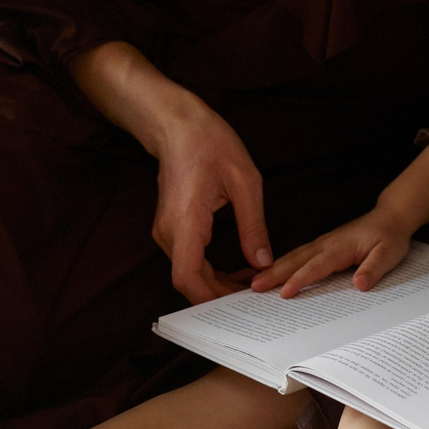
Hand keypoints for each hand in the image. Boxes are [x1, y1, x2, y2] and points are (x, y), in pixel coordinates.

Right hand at [144, 102, 271, 304]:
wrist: (177, 124)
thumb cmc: (210, 143)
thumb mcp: (244, 181)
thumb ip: (253, 225)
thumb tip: (263, 261)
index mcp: (186, 221)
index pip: (187, 277)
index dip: (211, 298)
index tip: (239, 304)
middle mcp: (169, 231)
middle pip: (188, 281)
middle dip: (221, 295)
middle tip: (257, 297)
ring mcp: (166, 231)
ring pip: (187, 274)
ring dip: (216, 284)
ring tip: (251, 283)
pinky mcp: (170, 228)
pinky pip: (187, 260)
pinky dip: (210, 271)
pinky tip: (236, 268)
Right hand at [249, 207, 416, 298]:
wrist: (390, 217)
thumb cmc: (390, 237)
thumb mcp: (388, 254)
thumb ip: (373, 269)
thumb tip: (359, 285)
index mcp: (340, 247)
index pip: (316, 266)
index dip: (299, 279)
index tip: (284, 292)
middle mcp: (326, 244)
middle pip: (296, 260)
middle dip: (274, 274)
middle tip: (254, 287)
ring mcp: (323, 243)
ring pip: (294, 256)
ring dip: (274, 268)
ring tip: (256, 282)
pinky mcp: (323, 245)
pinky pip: (299, 255)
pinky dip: (283, 263)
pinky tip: (274, 271)